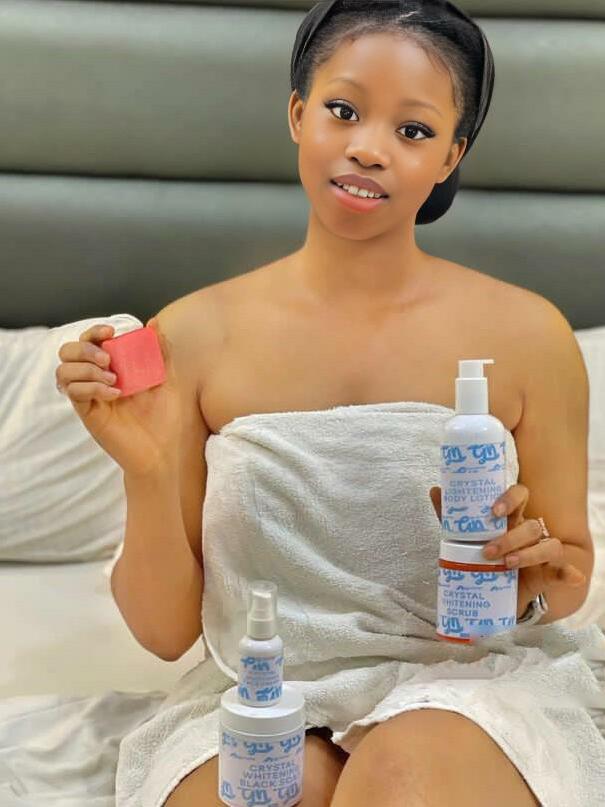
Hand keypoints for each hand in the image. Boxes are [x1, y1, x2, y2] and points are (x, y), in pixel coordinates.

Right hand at [56, 319, 182, 476]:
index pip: (90, 341)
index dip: (94, 332)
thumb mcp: (169, 379)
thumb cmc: (168, 417)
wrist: (166, 450)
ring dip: (86, 369)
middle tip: (108, 360)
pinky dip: (92, 387)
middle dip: (84, 348)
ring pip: (64, 371)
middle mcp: (96, 379)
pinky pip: (74, 392)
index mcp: (114, 367)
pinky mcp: (88, 414)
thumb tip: (153, 324)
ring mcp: (90, 396)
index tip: (112, 332)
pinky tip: (116, 394)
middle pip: (67, 352)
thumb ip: (161, 352)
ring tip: (114, 380)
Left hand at [430, 484, 586, 617]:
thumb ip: (451, 516)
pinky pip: (563, 571)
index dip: (510, 499)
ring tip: (506, 564)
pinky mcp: (547, 574)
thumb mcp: (465, 537)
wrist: (493, 590)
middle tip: (487, 551)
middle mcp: (529, 532)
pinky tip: (570, 576)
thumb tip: (436, 490)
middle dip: (510, 536)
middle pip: (531, 524)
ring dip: (529, 554)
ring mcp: (541, 552)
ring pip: (548, 544)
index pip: (519, 495)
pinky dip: (568, 573)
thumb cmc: (481, 555)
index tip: (493, 511)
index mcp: (511, 518)